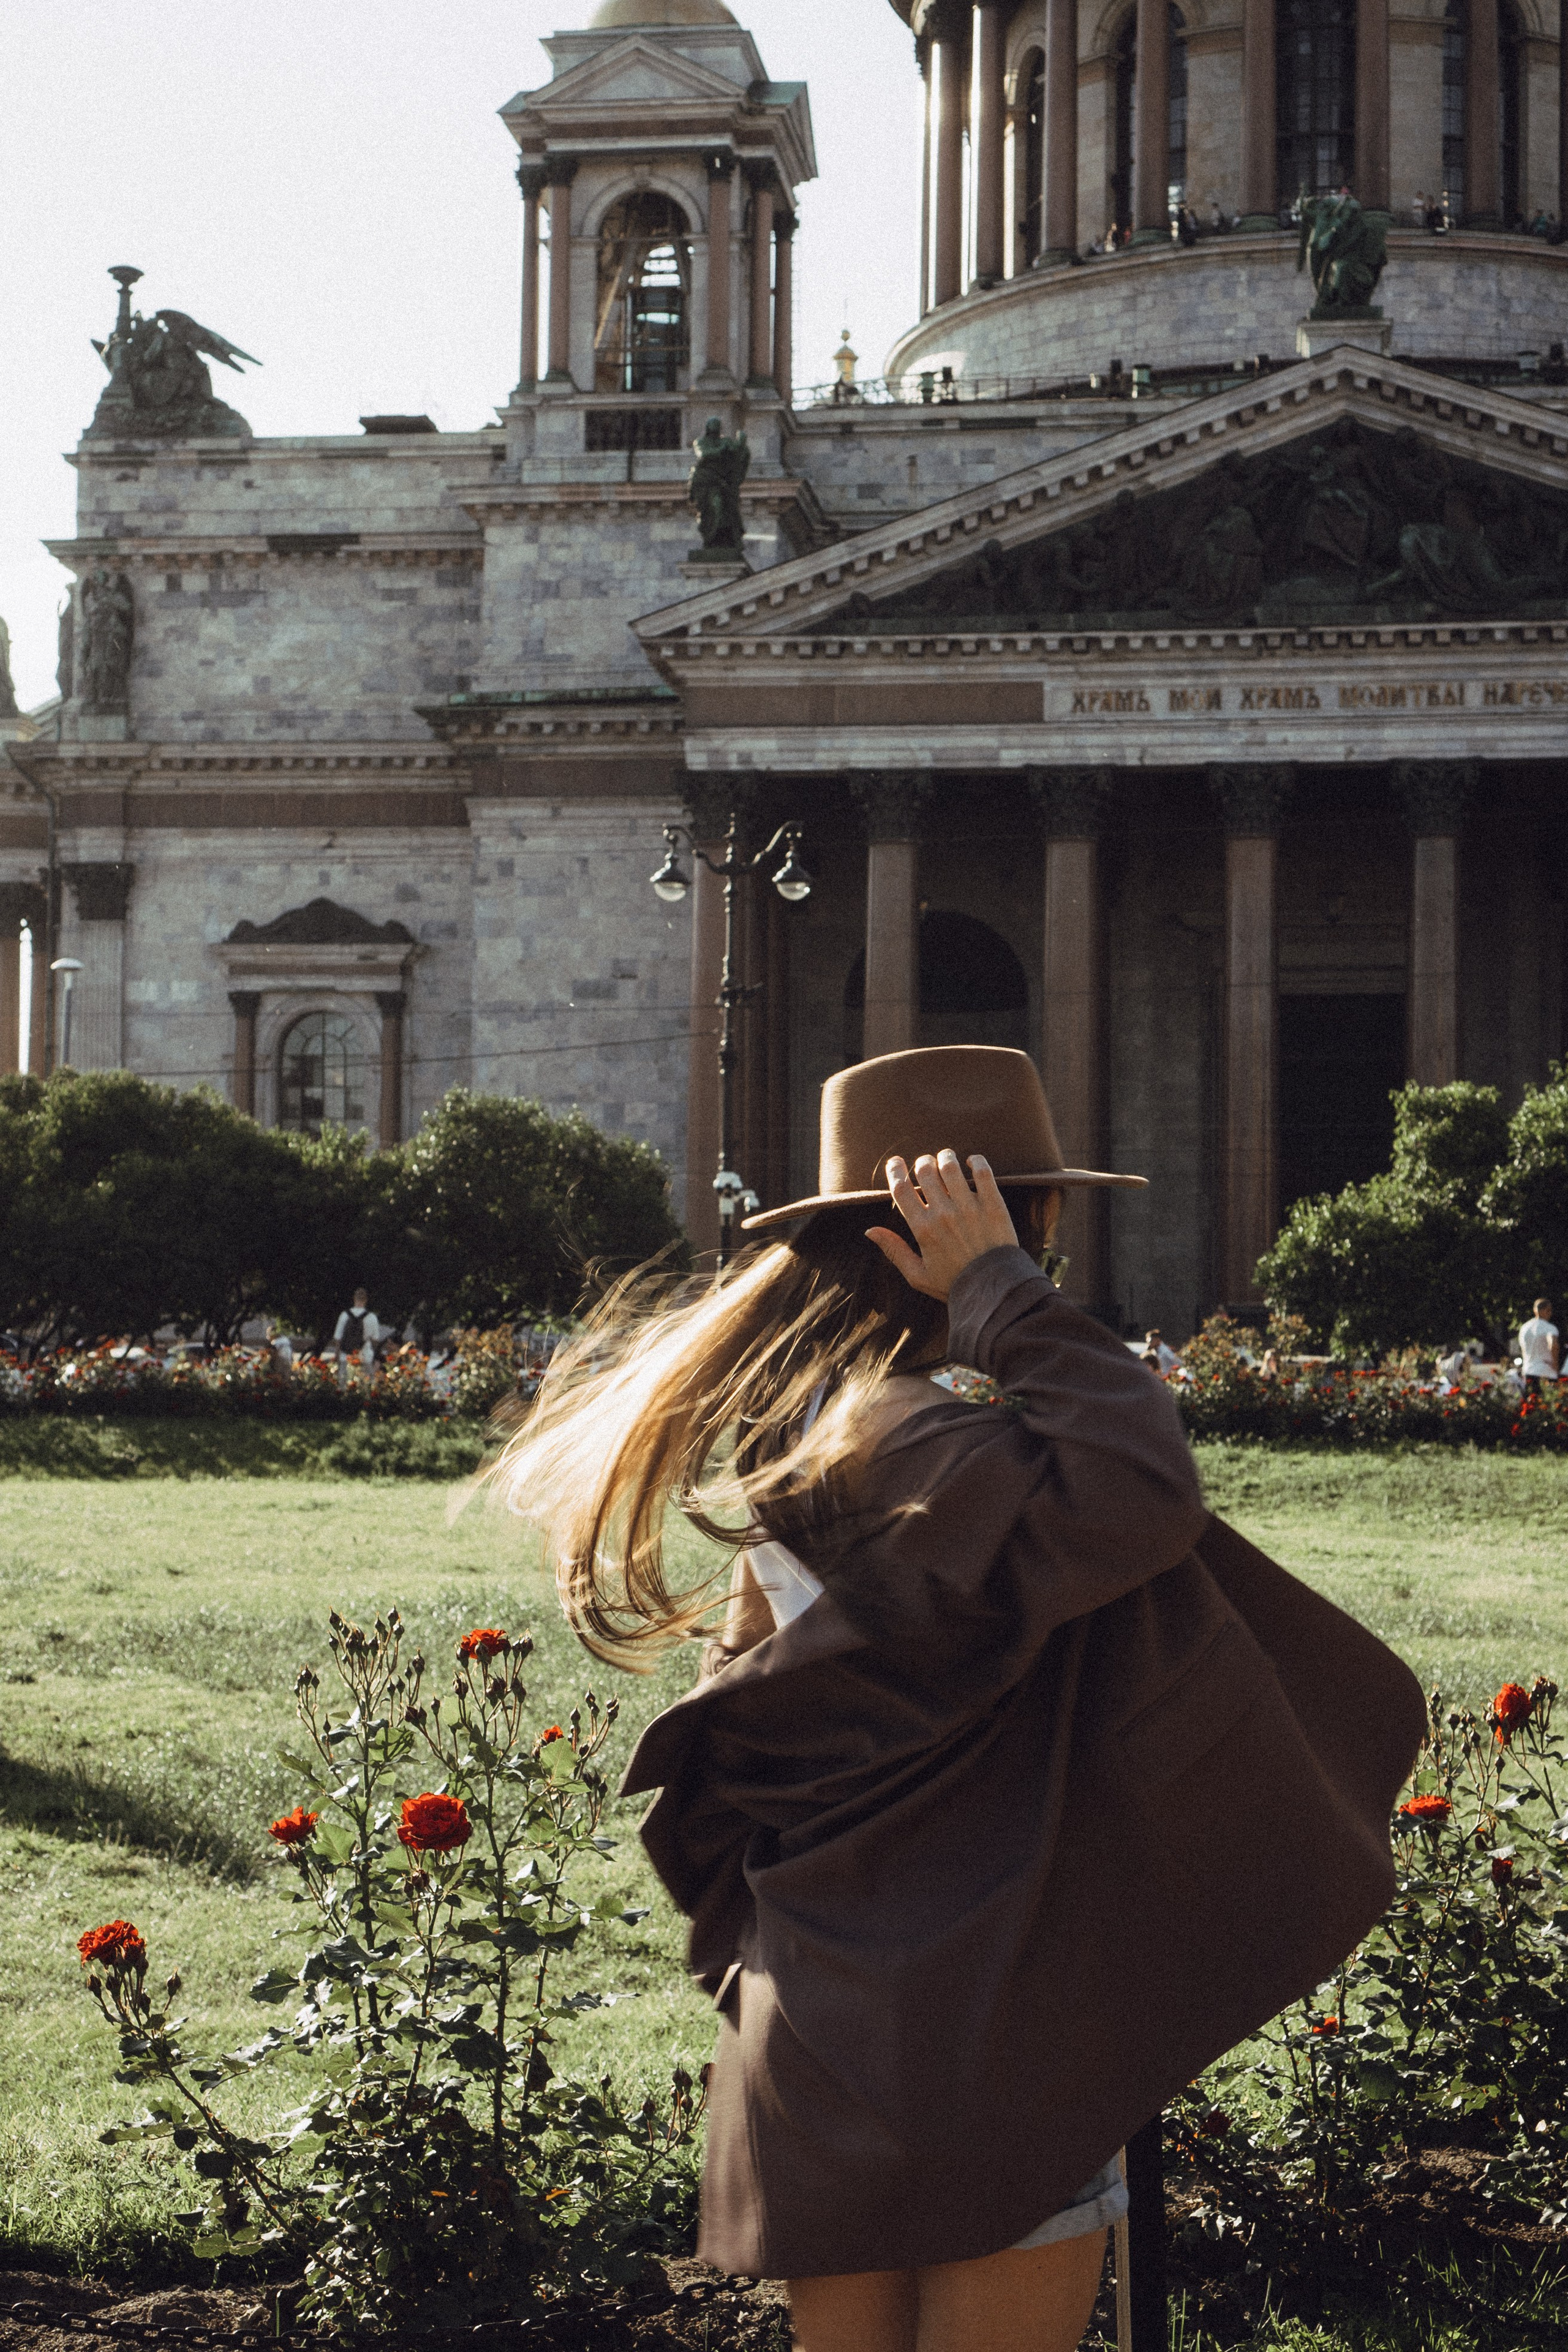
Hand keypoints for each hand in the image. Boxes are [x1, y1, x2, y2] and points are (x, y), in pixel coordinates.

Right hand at [866, 1151, 1018, 1300]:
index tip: (895, 1163)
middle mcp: (944, 1214)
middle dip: (922, 1162)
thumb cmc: (953, 1284)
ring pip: (950, 1167)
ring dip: (945, 1156)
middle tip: (925, 1164)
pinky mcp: (993, 1205)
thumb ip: (894, 1250)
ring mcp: (969, 1208)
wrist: (993, 1290)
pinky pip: (983, 1172)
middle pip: (925, 1171)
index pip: (901, 1189)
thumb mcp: (917, 1275)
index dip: (895, 1170)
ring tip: (946, 1158)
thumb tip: (870, 1230)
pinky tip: (971, 1162)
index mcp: (923, 1229)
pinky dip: (976, 1161)